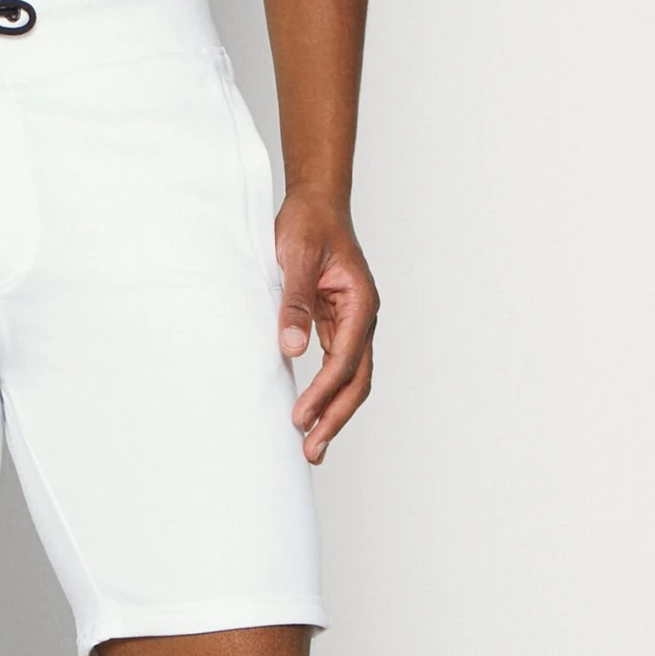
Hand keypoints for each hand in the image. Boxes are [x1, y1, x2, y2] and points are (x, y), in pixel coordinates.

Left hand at [274, 190, 378, 464]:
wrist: (316, 204)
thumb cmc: (308, 224)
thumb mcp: (294, 256)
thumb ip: (294, 302)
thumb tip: (292, 348)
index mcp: (360, 302)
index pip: (345, 360)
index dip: (323, 393)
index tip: (300, 417)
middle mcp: (362, 318)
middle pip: (357, 380)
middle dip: (335, 417)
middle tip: (311, 450)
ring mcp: (352, 325)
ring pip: (350, 380)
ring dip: (333, 413)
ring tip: (312, 446)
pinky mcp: (337, 327)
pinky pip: (337, 369)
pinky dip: (326, 394)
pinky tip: (310, 415)